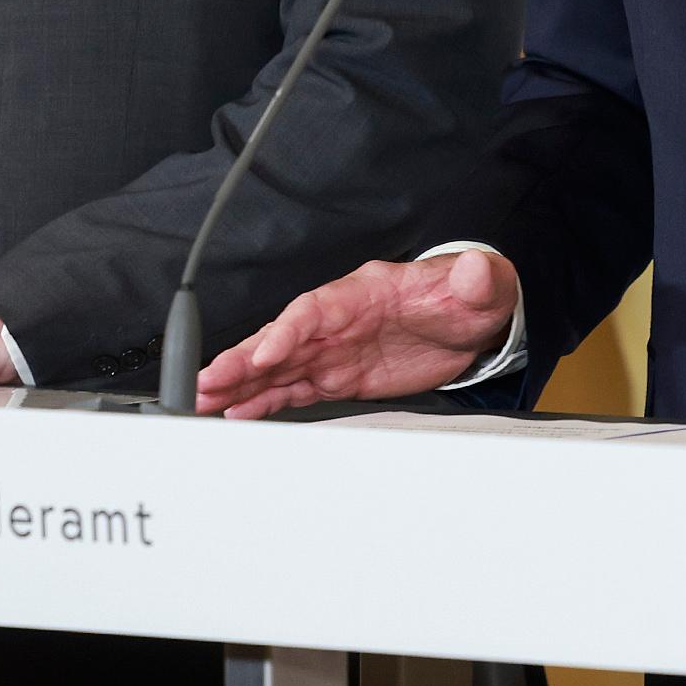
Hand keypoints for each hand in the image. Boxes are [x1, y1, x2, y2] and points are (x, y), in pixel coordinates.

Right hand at [195, 248, 520, 421]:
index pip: (315, 309)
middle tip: (207, 383)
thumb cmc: (468, 297)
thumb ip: (476, 279)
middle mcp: (339, 320)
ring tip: (204, 402)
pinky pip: (294, 389)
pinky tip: (239, 414)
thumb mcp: (481, 285)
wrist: (474, 321)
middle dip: (243, 361)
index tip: (263, 354)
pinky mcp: (339, 376)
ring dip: (240, 385)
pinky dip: (265, 402)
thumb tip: (477, 271)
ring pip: (276, 367)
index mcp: (365, 292)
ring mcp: (335, 349)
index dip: (286, 331)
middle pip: (281, 338)